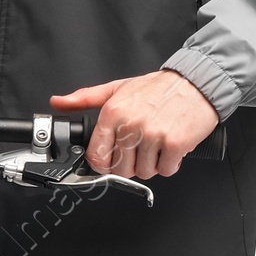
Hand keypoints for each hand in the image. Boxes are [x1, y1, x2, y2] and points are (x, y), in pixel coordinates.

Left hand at [49, 70, 218, 178]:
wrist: (197, 82)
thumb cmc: (158, 88)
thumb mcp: (117, 88)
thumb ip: (85, 98)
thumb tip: (58, 102)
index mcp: (113, 112)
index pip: (97, 156)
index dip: (104, 164)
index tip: (113, 161)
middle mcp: (131, 124)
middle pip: (121, 169)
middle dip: (132, 164)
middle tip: (142, 149)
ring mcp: (153, 134)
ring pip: (145, 172)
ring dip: (153, 164)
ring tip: (157, 144)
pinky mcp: (175, 143)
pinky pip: (166, 170)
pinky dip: (170, 163)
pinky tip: (171, 147)